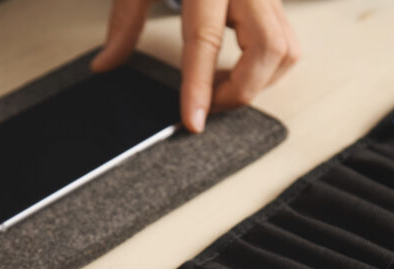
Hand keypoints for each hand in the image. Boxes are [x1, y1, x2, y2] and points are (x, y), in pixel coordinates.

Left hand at [91, 0, 299, 132]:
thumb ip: (124, 21)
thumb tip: (106, 64)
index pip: (206, 41)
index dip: (200, 87)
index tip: (194, 120)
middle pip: (267, 51)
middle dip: (241, 90)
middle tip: (209, 105)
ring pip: (286, 50)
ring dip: (259, 82)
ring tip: (223, 86)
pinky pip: (287, 41)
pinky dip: (268, 67)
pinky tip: (238, 67)